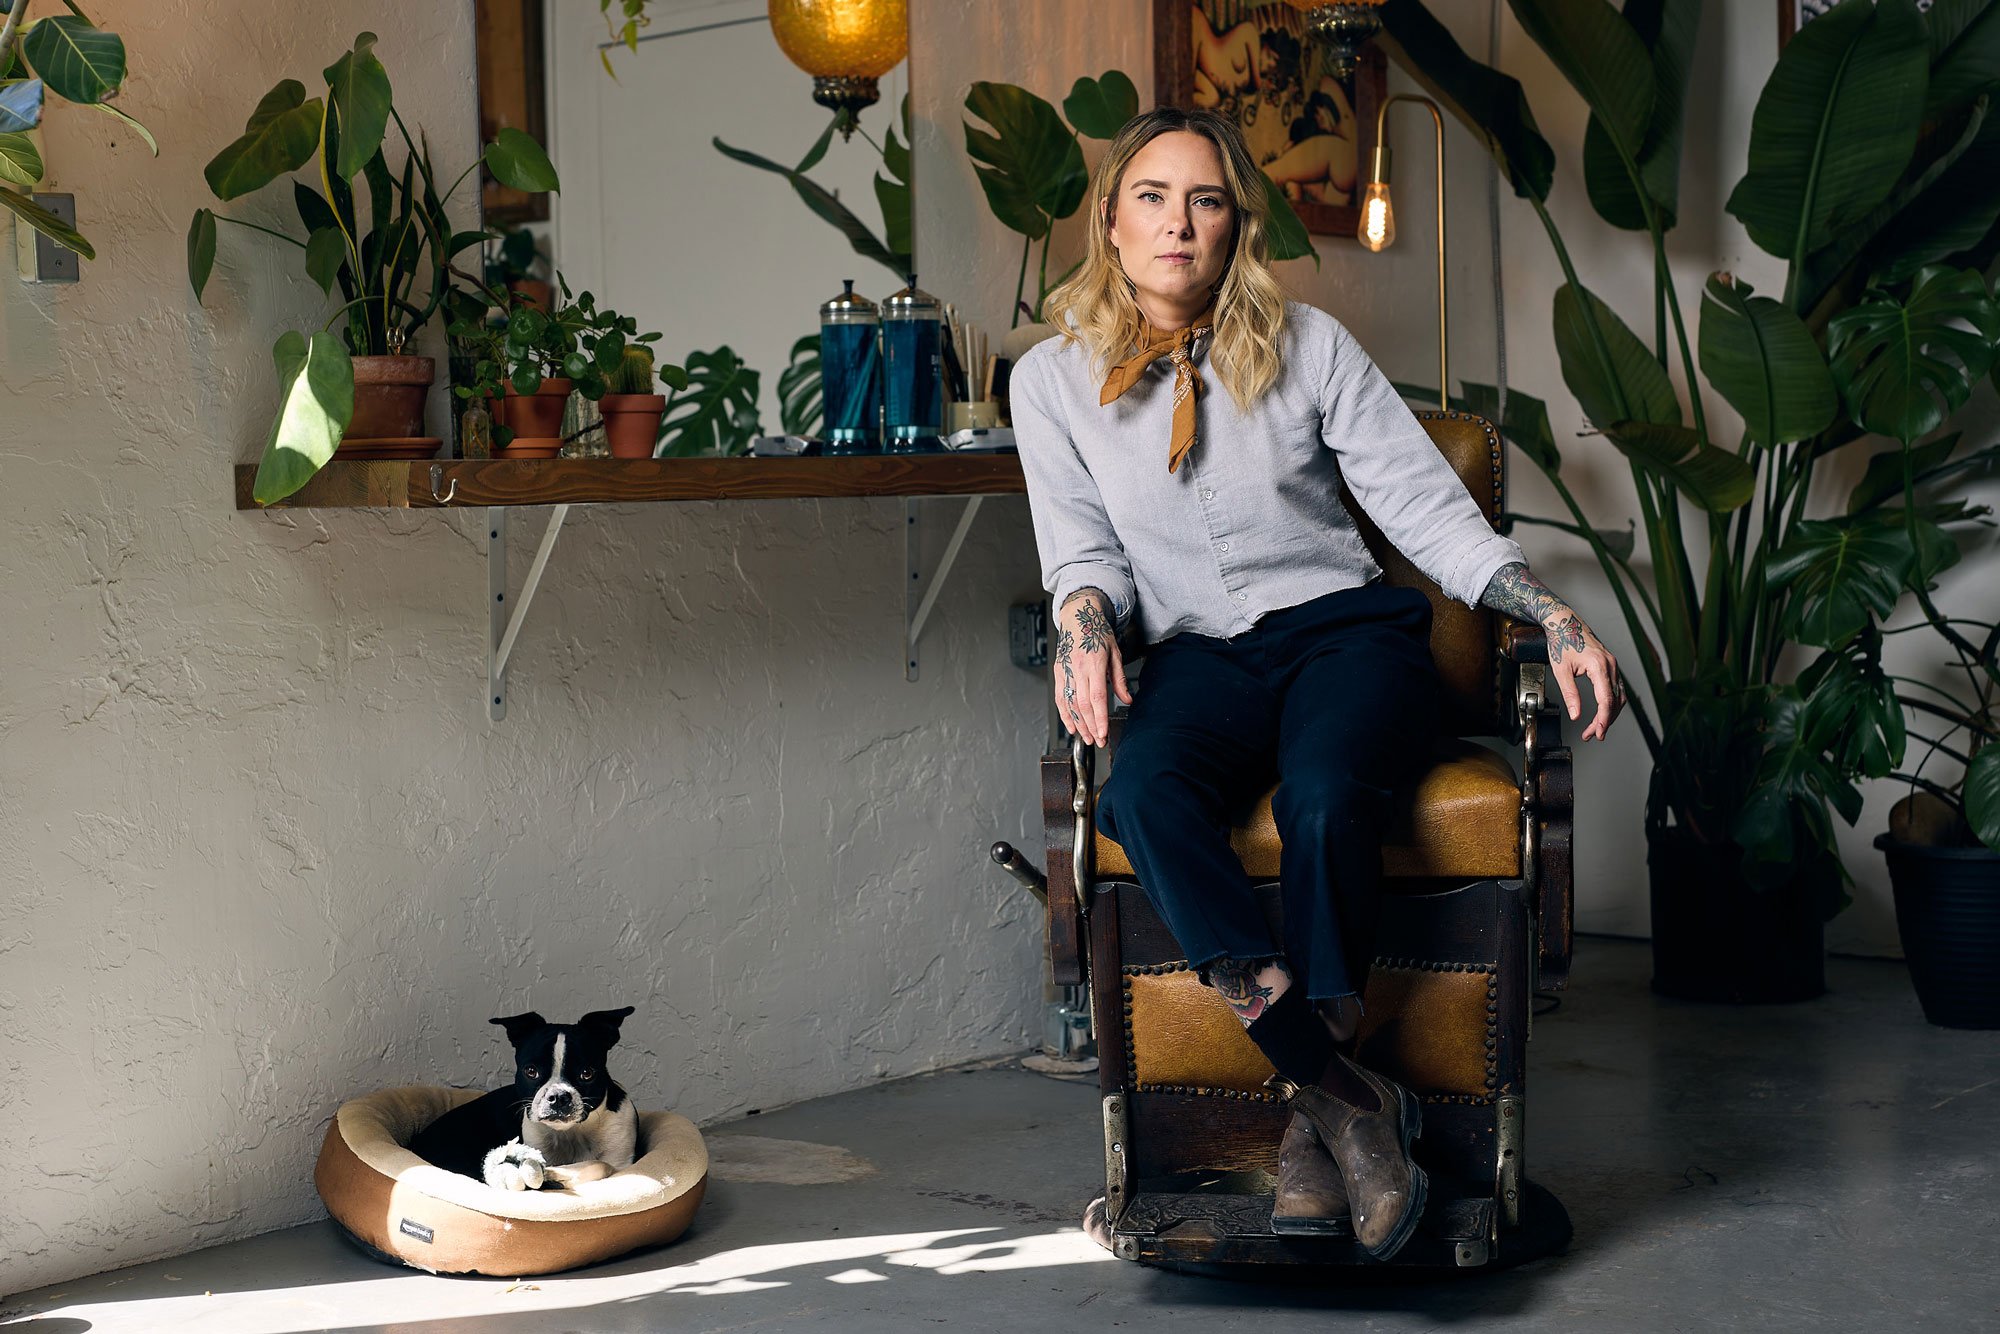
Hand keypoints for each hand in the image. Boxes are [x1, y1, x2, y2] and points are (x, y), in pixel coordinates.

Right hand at [1054, 590, 1131, 747]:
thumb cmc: (1098, 632)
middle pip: (1082, 705)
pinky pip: (1059, 697)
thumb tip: (1127, 700)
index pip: (1097, 697)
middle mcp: (1077, 668)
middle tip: (1098, 741)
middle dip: (1090, 726)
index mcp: (1094, 663)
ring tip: (1086, 738)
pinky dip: (1064, 714)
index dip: (1099, 718)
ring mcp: (1065, 670)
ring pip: (1069, 704)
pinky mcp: (1058, 672)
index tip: (1103, 733)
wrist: (1078, 616)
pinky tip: (1071, 726)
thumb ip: (1120, 679)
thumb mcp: (1116, 652)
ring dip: (1078, 724)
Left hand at [1543, 610, 1622, 742]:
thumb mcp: (1561, 671)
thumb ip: (1570, 694)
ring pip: (1618, 696)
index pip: (1606, 700)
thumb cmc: (1561, 642)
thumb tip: (1576, 716)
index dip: (1604, 719)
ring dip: (1609, 714)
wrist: (1564, 623)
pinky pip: (1616, 688)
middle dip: (1605, 721)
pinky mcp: (1610, 665)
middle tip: (1593, 735)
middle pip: (1614, 701)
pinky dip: (1610, 703)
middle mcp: (1610, 665)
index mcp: (1599, 666)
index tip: (1599, 733)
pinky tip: (1602, 713)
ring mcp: (1613, 665)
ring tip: (1595, 728)